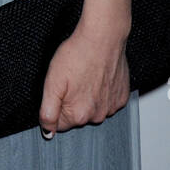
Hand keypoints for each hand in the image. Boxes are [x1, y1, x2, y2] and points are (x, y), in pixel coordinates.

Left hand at [38, 21, 129, 136]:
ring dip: (87, 97)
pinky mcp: (121, 97)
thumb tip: (47, 132)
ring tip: (85, 76)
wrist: (102, 38)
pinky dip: (101, 92)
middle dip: (71, 101)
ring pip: (92, 109)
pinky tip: (97, 76)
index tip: (59, 89)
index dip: (55, 106)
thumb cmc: (77, 55)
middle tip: (71, 80)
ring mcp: (112, 107)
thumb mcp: (51, 83)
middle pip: (76, 116)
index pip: (59, 124)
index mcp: (78, 115)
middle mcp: (97, 115)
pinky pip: (106, 101)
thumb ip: (48, 111)